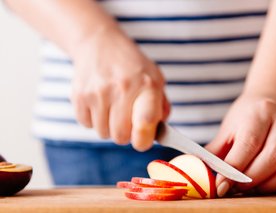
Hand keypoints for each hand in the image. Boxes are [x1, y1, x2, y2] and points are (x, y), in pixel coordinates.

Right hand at [71, 27, 169, 150]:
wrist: (100, 44)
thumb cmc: (132, 66)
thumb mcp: (155, 79)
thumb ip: (161, 107)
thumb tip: (157, 133)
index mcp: (147, 85)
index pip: (145, 123)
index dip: (144, 139)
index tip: (142, 140)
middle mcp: (122, 88)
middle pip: (121, 137)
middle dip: (125, 133)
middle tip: (126, 119)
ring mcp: (98, 92)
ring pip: (103, 133)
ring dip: (108, 126)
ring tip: (112, 106)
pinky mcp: (79, 95)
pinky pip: (87, 125)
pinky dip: (93, 119)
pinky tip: (99, 102)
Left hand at [205, 94, 275, 196]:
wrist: (272, 100)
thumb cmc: (246, 116)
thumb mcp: (228, 128)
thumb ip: (216, 151)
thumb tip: (202, 173)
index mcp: (258, 113)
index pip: (248, 144)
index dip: (235, 168)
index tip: (221, 185)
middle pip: (271, 156)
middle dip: (251, 178)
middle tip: (235, 188)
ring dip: (267, 184)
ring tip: (249, 188)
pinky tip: (266, 185)